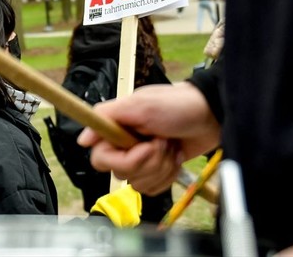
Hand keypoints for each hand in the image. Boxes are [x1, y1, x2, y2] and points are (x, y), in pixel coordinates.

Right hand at [77, 82, 220, 194]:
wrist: (210, 116)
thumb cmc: (177, 105)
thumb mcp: (140, 104)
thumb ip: (108, 116)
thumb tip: (82, 139)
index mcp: (116, 128)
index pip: (100, 158)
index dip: (122, 159)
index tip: (142, 147)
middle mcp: (125, 145)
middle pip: (121, 173)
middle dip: (148, 161)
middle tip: (162, 141)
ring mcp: (142, 160)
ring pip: (138, 184)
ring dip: (161, 167)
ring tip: (171, 146)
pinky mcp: (157, 171)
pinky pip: (153, 188)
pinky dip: (168, 175)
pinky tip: (176, 156)